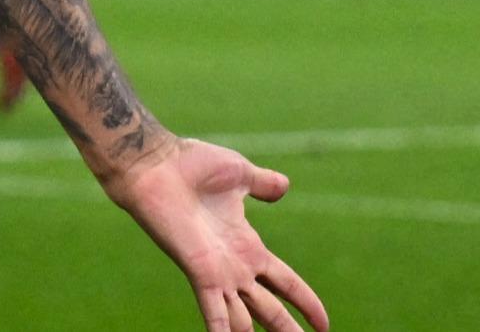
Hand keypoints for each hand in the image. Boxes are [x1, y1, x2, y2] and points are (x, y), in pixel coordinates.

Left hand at [105, 137, 328, 331]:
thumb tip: (284, 186)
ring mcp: (217, 275)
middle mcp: (235, 268)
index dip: (306, 302)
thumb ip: (263, 184)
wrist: (157, 164)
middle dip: (287, 331)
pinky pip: (215, 313)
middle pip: (269, 310)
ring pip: (246, 321)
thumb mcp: (240, 175)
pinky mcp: (200, 274)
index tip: (322, 325)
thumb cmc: (192, 165)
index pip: (286, 283)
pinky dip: (223, 331)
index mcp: (248, 247)